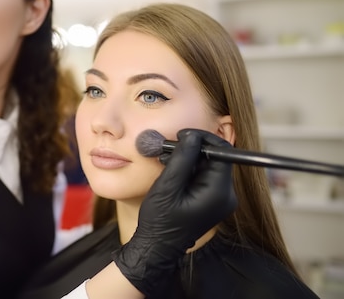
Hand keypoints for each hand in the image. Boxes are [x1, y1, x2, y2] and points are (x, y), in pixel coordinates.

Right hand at [113, 128, 236, 296]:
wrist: (157, 247)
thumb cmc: (160, 221)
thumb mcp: (168, 186)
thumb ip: (183, 158)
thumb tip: (193, 136)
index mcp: (218, 192)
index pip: (222, 152)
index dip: (202, 138)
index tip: (181, 134)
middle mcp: (226, 195)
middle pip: (216, 158)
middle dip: (193, 148)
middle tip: (168, 147)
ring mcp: (220, 199)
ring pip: (209, 165)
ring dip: (189, 158)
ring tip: (166, 159)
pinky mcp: (212, 200)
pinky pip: (205, 176)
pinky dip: (189, 169)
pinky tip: (172, 170)